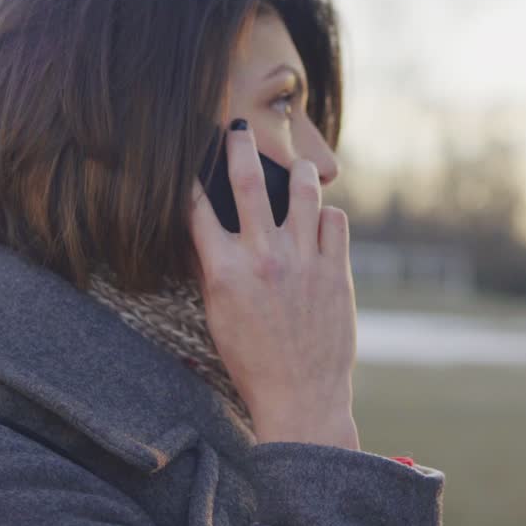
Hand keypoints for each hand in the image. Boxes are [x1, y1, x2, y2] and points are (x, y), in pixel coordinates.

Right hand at [188, 121, 359, 449]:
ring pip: (304, 191)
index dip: (188, 179)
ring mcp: (305, 261)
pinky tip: (322, 223)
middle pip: (248, 180)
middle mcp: (265, 257)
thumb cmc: (252, 362)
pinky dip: (328, 217)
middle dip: (240, 146)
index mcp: (226, 270)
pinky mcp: (338, 271)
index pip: (197, 208)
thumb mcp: (218, 316)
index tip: (187, 159)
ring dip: (299, 173)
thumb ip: (211, 270)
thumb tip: (202, 236)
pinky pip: (336, 222)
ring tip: (298, 168)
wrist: (301, 398)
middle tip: (239, 128)